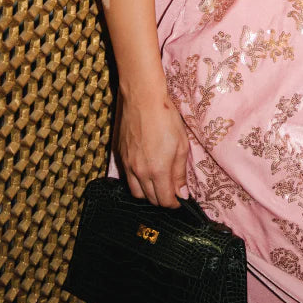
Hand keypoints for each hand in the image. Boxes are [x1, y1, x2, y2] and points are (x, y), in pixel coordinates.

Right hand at [114, 90, 189, 208]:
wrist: (142, 100)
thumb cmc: (166, 119)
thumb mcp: (181, 145)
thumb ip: (180, 173)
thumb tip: (182, 194)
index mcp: (158, 170)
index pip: (165, 200)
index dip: (175, 203)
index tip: (181, 200)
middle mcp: (140, 172)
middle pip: (150, 199)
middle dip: (162, 199)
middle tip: (172, 192)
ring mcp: (127, 165)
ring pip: (136, 192)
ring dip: (148, 194)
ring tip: (158, 185)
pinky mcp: (120, 156)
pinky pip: (127, 178)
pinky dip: (137, 182)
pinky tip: (145, 173)